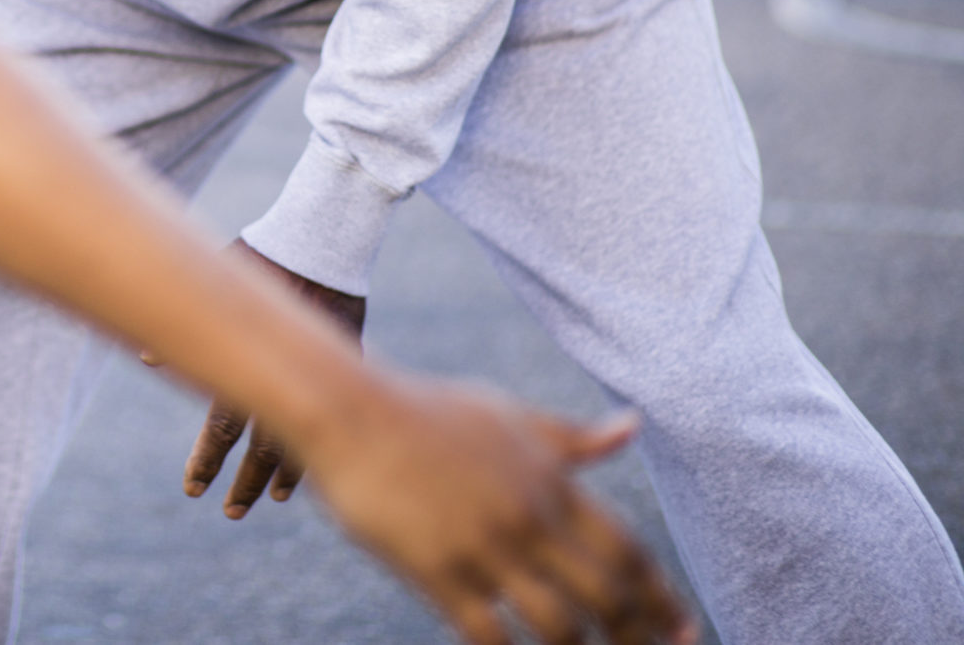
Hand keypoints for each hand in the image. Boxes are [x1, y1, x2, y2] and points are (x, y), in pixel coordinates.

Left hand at [175, 241, 365, 516]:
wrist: (321, 235)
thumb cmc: (261, 253)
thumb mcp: (218, 282)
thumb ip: (189, 324)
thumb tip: (147, 358)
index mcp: (248, 360)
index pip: (221, 427)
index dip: (206, 460)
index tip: (192, 488)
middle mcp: (284, 373)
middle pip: (260, 445)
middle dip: (244, 483)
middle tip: (230, 512)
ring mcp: (318, 370)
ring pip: (301, 437)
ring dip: (284, 471)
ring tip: (271, 500)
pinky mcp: (346, 360)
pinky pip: (333, 411)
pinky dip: (319, 436)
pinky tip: (313, 459)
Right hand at [306, 381, 690, 644]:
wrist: (348, 411)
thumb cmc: (427, 411)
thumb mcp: (508, 415)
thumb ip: (572, 436)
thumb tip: (633, 427)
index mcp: (551, 482)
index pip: (629, 552)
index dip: (662, 598)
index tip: (684, 629)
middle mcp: (529, 518)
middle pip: (608, 597)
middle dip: (640, 638)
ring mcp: (484, 547)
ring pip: (559, 626)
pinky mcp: (437, 571)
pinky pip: (489, 634)